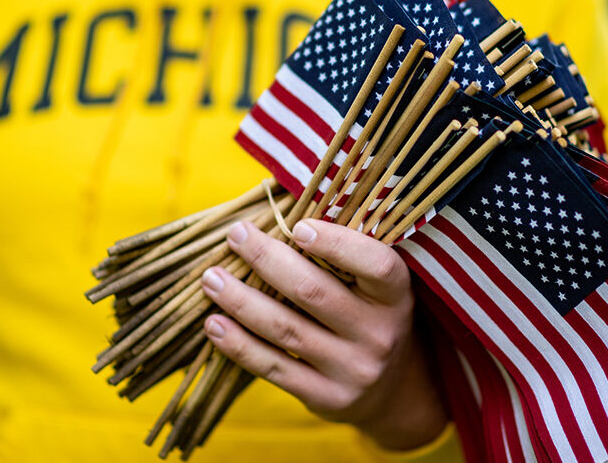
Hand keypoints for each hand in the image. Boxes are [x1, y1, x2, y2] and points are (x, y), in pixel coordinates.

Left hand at [200, 219, 447, 449]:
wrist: (394, 392)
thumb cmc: (369, 317)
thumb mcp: (375, 288)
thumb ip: (342, 255)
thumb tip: (281, 208)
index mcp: (396, 296)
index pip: (376, 265)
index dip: (338, 244)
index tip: (298, 225)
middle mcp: (379, 334)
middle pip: (314, 293)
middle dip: (267, 259)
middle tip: (235, 235)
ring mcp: (353, 370)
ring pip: (286, 330)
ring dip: (241, 301)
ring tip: (211, 278)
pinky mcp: (328, 398)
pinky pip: (274, 368)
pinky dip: (239, 345)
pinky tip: (214, 324)